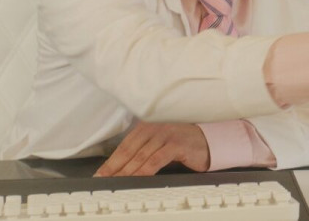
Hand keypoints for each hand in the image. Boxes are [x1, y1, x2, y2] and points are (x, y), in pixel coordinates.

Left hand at [95, 122, 209, 176]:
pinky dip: (144, 171)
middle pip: (129, 150)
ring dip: (126, 171)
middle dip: (114, 167)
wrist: (208, 141)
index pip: (124, 145)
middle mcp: (154, 127)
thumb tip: (121, 168)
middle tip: (103, 180)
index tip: (100, 174)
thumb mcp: (159, 143)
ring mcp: (166, 134)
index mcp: (147, 125)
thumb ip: (143, 150)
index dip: (111, 161)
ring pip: (140, 156)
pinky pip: (156, 160)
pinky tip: (137, 179)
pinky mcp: (176, 145)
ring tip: (116, 182)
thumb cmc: (182, 144)